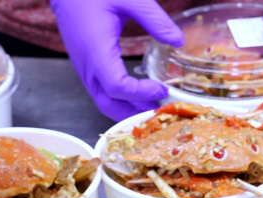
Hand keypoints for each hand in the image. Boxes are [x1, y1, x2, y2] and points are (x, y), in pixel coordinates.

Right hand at [50, 0, 183, 119]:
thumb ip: (155, 19)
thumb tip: (178, 40)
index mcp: (96, 50)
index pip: (117, 87)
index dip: (141, 93)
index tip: (162, 89)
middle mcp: (87, 65)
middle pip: (108, 104)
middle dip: (135, 112)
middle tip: (160, 110)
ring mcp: (83, 68)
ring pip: (103, 102)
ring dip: (127, 109)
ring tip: (152, 105)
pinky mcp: (85, 67)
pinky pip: (100, 92)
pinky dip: (119, 101)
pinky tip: (137, 95)